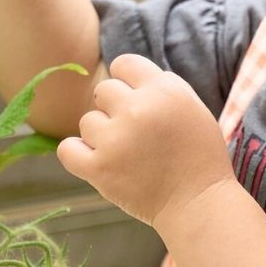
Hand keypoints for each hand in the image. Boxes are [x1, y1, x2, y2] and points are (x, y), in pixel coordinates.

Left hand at [56, 53, 236, 228]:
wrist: (198, 203)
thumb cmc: (199, 155)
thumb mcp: (191, 107)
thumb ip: (160, 87)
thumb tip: (126, 78)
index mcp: (164, 89)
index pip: (124, 63)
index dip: (127, 81)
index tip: (133, 99)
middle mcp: (138, 108)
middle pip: (104, 91)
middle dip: (115, 108)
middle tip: (134, 132)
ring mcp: (116, 138)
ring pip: (87, 121)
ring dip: (101, 134)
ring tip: (126, 153)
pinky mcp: (99, 168)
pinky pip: (67, 149)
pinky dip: (77, 153)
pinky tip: (96, 160)